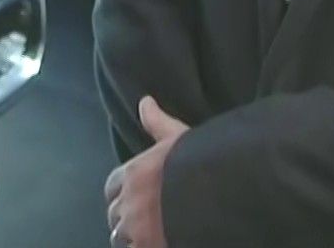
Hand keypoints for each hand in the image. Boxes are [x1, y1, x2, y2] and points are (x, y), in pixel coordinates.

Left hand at [104, 96, 187, 247]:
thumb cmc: (200, 161)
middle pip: (114, 214)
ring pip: (120, 237)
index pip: (112, 186)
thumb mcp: (178, 137)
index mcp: (133, 174)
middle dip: (125, 217)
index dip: (122, 193)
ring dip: (131, 237)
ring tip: (150, 233)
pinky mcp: (147, 247)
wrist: (221, 188)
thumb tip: (145, 101)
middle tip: (144, 219)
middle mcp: (129, 202)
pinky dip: (140, 247)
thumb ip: (157, 123)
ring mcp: (136, 229)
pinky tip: (156, 242)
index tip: (134, 197)